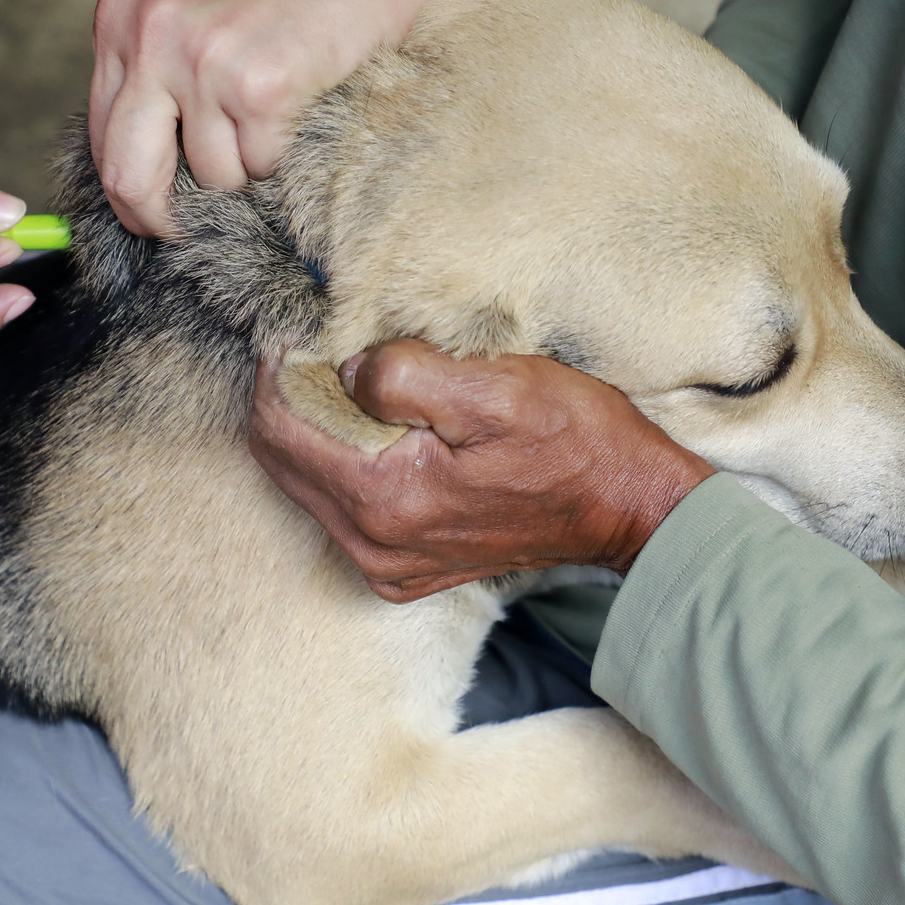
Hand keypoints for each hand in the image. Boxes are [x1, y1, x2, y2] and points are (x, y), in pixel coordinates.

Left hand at [88, 0, 447, 236]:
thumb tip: (138, 182)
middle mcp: (148, 38)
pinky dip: (283, 154)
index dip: (127, 192)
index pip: (100, 140)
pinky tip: (297, 106)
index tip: (153, 213)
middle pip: (128, 177)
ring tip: (269, 118)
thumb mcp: (187, 14)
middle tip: (187, 233)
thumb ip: (152, 77)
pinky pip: (260, 166)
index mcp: (119, 19)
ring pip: (209, 177)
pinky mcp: (257, 87)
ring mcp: (201, 62)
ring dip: (245, 169)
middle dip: (159, 219)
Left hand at [249, 340, 714, 601]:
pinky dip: (340, 467)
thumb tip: (345, 369)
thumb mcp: (493, 387)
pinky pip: (340, 513)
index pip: (278, 430)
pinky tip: (373, 433)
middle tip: (312, 352)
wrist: (627, 509)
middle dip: (286, 403)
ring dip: (312, 433)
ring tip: (343, 384)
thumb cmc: (573, 442)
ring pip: (306, 487)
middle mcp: (373, 546)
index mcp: (383, 499)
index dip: (277, 372)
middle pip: (280, 463)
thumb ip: (403, 375)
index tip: (297, 334)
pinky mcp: (404, 571)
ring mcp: (387, 566)